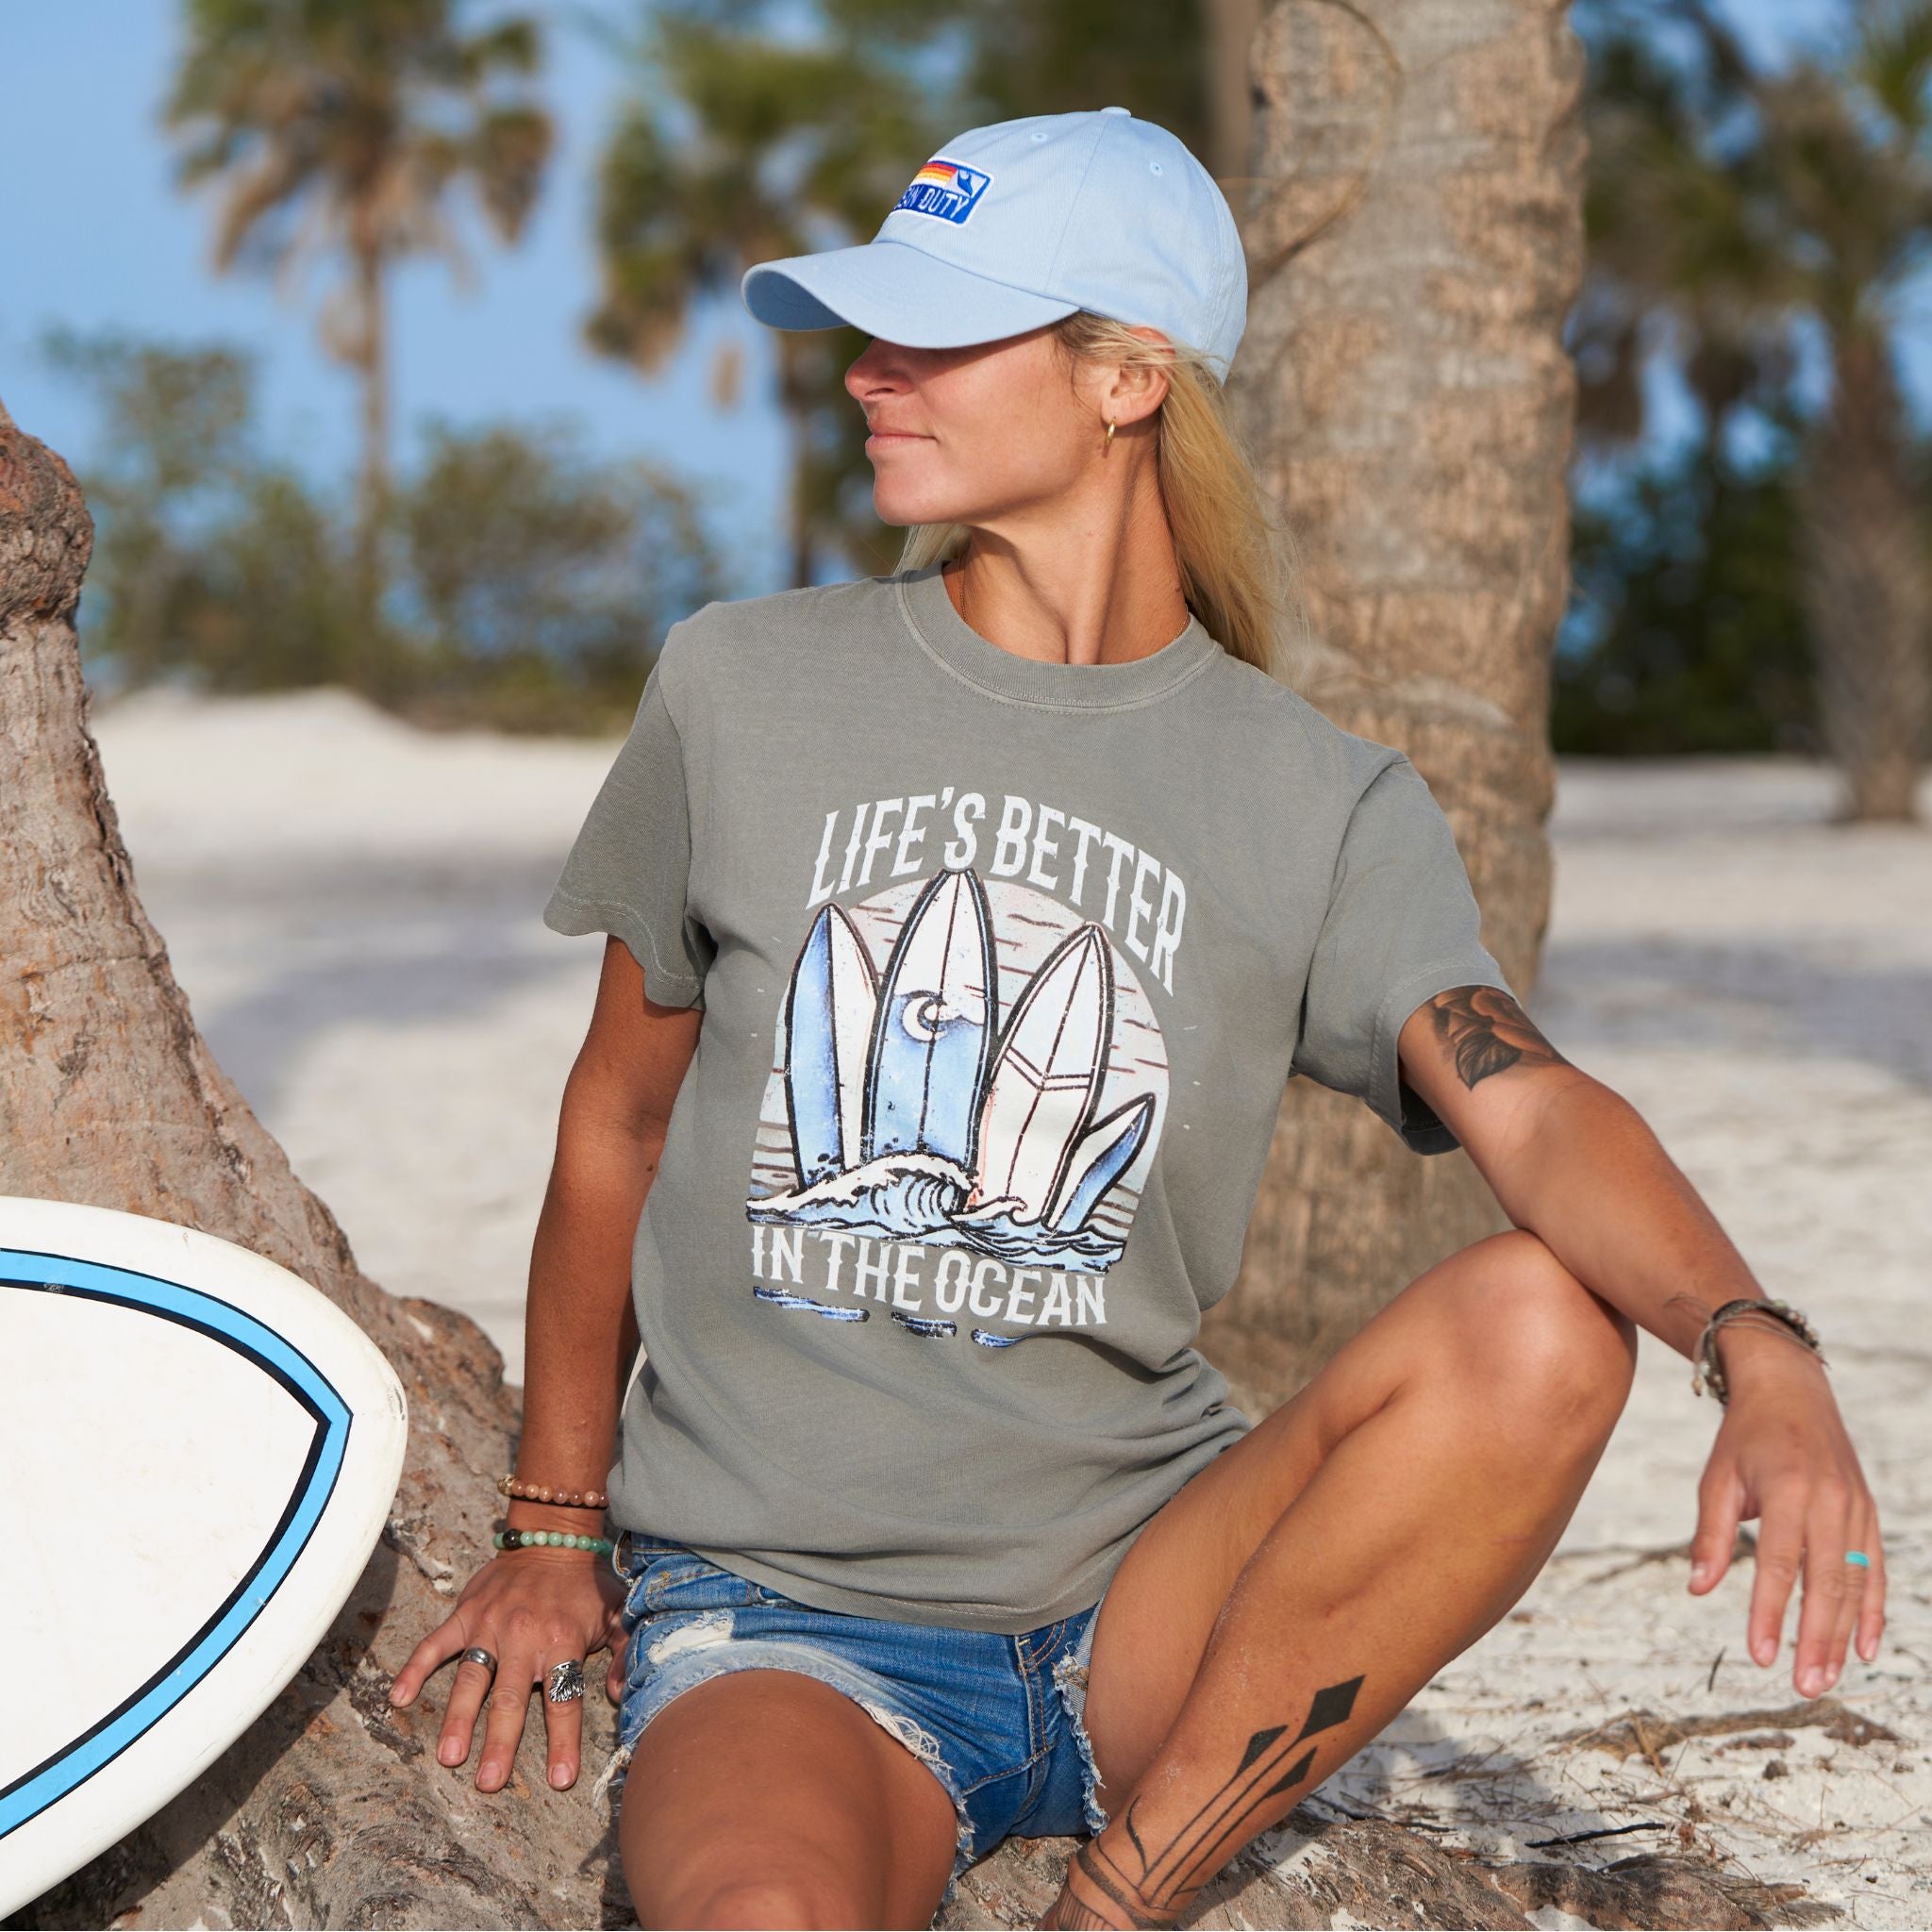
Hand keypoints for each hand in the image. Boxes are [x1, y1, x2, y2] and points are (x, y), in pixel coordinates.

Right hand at [387, 1545, 629, 1791]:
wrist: (553, 1537)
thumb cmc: (585, 1585)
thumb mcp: (616, 1614)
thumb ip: (622, 1654)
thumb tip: (618, 1695)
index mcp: (562, 1640)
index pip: (564, 1699)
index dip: (563, 1742)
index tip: (560, 1780)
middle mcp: (524, 1636)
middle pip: (510, 1698)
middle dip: (500, 1742)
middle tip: (489, 1782)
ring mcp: (489, 1625)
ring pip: (471, 1678)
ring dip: (458, 1718)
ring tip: (448, 1756)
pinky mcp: (465, 1614)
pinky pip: (434, 1643)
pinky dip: (414, 1669)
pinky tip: (398, 1698)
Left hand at [1687, 1330, 1885, 1696]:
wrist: (1790, 1390)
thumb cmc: (1744, 1438)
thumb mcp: (1717, 1478)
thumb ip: (1711, 1535)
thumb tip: (1699, 1590)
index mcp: (1789, 1491)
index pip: (1779, 1565)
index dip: (1771, 1613)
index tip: (1761, 1656)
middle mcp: (1830, 1501)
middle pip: (1826, 1583)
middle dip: (1815, 1640)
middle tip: (1803, 1687)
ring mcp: (1855, 1508)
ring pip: (1855, 1584)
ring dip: (1842, 1635)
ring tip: (1825, 1678)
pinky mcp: (1868, 1513)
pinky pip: (1875, 1571)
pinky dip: (1872, 1611)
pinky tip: (1863, 1648)